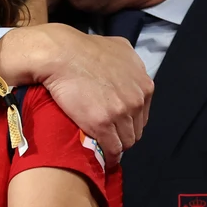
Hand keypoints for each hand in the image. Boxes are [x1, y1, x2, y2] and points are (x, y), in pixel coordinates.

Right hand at [0, 24, 152, 161]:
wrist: (61, 54)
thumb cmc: (84, 48)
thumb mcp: (119, 48)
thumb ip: (129, 64)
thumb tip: (127, 73)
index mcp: (144, 84)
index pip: (143, 115)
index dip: (129, 121)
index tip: (118, 124)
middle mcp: (137, 98)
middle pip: (136, 130)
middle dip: (123, 134)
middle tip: (108, 135)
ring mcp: (121, 112)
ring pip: (126, 141)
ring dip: (116, 146)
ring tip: (104, 147)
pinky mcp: (103, 124)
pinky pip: (113, 149)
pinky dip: (110, 156)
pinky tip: (104, 158)